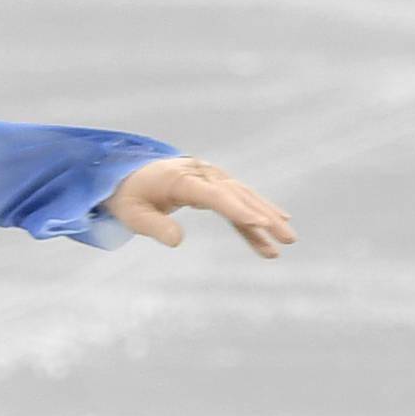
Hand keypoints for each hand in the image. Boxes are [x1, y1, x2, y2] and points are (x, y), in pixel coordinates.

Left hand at [105, 156, 294, 257]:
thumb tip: (177, 241)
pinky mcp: (213, 187)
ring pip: (244, 198)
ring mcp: (210, 178)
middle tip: (287, 237)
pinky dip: (253, 218)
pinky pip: (236, 204)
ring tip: (287, 241)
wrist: (126, 174)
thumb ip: (155, 227)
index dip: (236, 209)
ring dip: (266, 218)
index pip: (214, 194)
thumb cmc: (128, 196)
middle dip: (264, 216)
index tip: (259, 223)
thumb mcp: (132, 214)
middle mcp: (201, 174)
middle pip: (238, 195)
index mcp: (181, 178)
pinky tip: (272, 230)